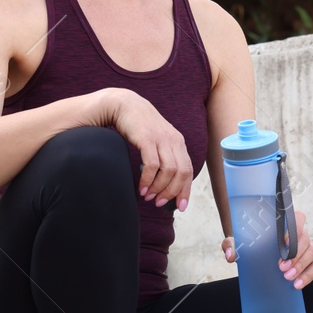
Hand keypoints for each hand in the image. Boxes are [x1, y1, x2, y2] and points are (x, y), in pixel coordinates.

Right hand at [104, 88, 192, 209]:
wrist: (123, 105)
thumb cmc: (139, 127)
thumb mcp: (157, 141)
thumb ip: (164, 157)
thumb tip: (165, 183)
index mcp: (178, 143)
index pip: (188, 171)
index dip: (185, 191)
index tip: (180, 207)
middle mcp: (173, 140)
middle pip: (182, 173)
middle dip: (172, 192)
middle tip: (159, 203)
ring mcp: (161, 139)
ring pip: (169, 171)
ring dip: (159, 188)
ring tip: (148, 196)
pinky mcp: (147, 139)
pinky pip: (152, 165)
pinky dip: (148, 180)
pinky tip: (141, 187)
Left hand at [223, 212, 312, 288]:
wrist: (257, 254)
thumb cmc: (250, 243)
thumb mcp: (238, 242)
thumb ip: (231, 244)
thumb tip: (230, 256)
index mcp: (285, 222)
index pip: (297, 217)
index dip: (294, 228)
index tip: (283, 242)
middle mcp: (300, 233)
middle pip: (305, 238)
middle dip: (295, 254)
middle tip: (281, 268)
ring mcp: (307, 246)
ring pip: (312, 252)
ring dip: (301, 266)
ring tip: (287, 278)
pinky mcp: (311, 261)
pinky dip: (308, 276)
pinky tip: (297, 285)